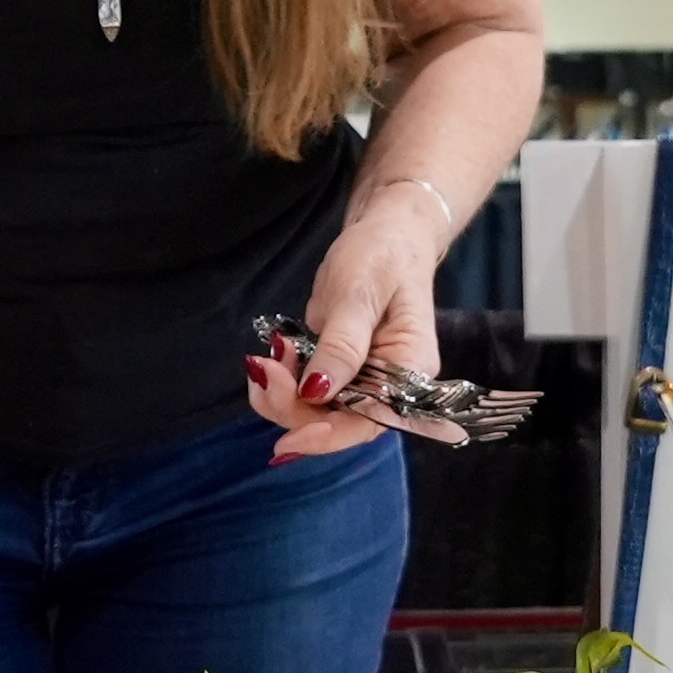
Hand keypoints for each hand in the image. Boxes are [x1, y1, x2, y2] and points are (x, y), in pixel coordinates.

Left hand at [247, 182, 443, 461]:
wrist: (384, 233)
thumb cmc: (382, 256)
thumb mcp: (359, 294)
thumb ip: (341, 345)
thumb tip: (316, 392)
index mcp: (410, 371)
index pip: (370, 421)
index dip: (328, 436)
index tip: (287, 439)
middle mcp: (389, 386)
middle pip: (338, 421)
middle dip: (293, 406)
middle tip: (262, 367)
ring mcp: (362, 379)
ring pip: (316, 410)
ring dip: (281, 395)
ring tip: (266, 356)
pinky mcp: (339, 369)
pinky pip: (307, 391)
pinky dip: (282, 381)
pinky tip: (273, 354)